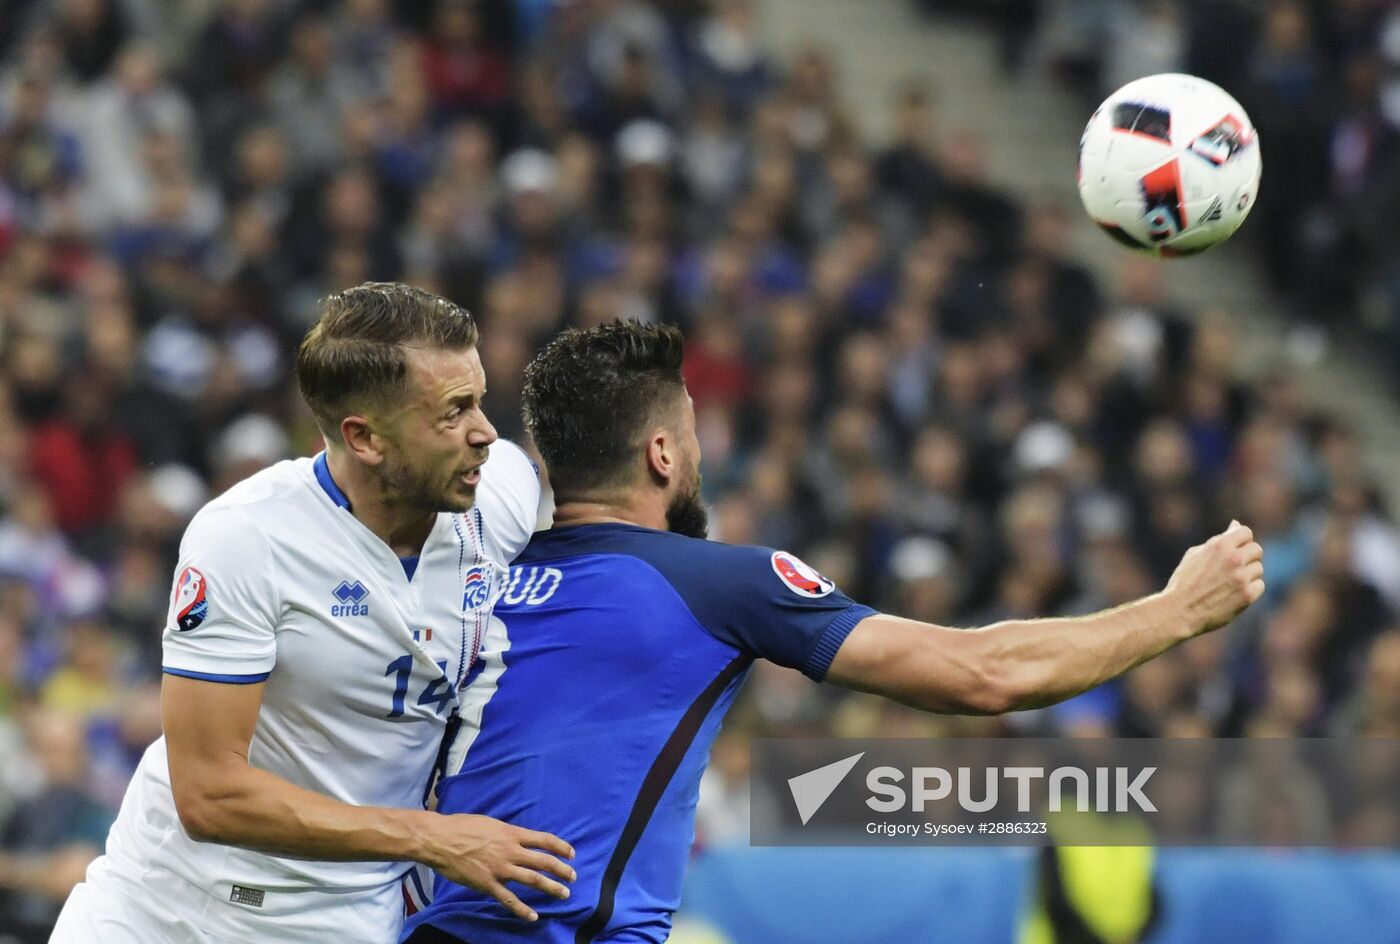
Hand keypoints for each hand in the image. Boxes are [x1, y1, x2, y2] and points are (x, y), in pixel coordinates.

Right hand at [420, 814, 575, 921]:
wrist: (440, 840)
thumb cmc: (462, 826)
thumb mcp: (491, 823)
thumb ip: (507, 833)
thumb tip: (518, 838)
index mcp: (512, 833)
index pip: (544, 840)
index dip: (560, 847)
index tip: (571, 853)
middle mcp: (510, 851)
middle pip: (543, 861)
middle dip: (562, 870)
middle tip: (573, 877)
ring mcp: (500, 869)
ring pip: (532, 880)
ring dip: (551, 888)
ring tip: (564, 894)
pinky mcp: (488, 884)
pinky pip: (509, 899)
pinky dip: (523, 909)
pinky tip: (533, 916)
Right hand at [1164, 520, 1264, 634]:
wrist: (1179, 611)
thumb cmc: (1184, 581)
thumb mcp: (1196, 554)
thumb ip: (1218, 540)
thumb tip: (1236, 525)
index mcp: (1220, 545)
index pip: (1246, 533)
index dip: (1242, 541)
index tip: (1235, 549)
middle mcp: (1234, 559)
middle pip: (1257, 550)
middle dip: (1248, 557)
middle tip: (1233, 569)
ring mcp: (1242, 577)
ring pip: (1258, 569)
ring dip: (1248, 575)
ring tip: (1229, 584)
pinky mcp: (1247, 595)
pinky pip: (1259, 586)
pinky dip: (1249, 589)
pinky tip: (1233, 594)